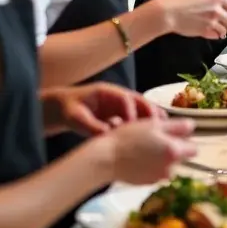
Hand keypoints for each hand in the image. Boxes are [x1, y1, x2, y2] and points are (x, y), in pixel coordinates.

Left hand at [44, 83, 163, 136]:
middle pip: (139, 100)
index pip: (124, 98)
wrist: (62, 108)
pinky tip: (154, 135)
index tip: (133, 125)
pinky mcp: (122, 114)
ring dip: (152, 117)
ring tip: (164, 128)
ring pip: (142, 108)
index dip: (131, 111)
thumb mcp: (75, 118)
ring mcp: (121, 105)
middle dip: (150, 111)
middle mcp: (117, 96)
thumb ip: (90, 126)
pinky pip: (138, 117)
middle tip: (158, 125)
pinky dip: (146, 124)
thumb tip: (106, 134)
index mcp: (106, 92)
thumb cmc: (68, 109)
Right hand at [110, 118, 197, 183]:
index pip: (194, 149)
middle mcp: (170, 168)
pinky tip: (138, 158)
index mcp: (175, 152)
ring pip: (168, 165)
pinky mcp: (148, 182)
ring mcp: (159, 177)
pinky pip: (156, 172)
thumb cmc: (129, 137)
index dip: (185, 140)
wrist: (106, 158)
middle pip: (181, 157)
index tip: (173, 135)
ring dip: (161, 157)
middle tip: (156, 140)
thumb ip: (178, 127)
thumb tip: (192, 128)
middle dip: (173, 149)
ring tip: (144, 148)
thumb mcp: (155, 124)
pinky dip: (151, 166)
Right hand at [155, 0, 226, 38]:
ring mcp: (212, 23)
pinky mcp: (205, 33)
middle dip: (226, 20)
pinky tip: (208, 32)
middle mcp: (217, 10)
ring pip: (224, 29)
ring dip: (220, 29)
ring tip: (213, 27)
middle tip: (219, 20)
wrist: (167, 12)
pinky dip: (214, 35)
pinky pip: (216, 36)